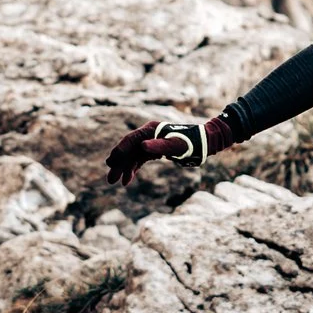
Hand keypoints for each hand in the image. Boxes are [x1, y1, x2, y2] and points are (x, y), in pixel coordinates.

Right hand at [104, 118, 220, 184]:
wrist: (202, 143)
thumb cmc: (190, 143)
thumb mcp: (176, 146)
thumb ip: (159, 146)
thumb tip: (142, 146)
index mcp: (150, 130)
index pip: (130, 140)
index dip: (120, 151)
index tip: (110, 162)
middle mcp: (147, 135)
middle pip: (129, 149)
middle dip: (119, 164)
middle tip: (110, 179)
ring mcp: (150, 142)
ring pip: (133, 156)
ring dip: (124, 168)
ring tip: (117, 181)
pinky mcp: (154, 150)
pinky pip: (139, 160)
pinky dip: (133, 169)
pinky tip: (127, 179)